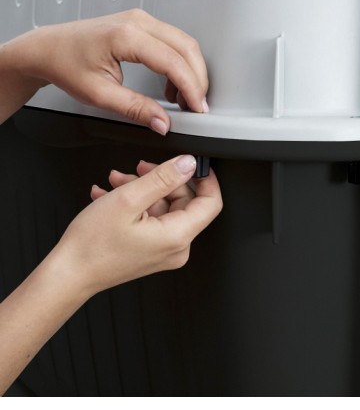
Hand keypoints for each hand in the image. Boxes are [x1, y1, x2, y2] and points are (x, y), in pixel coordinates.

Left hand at [0, 9, 208, 132]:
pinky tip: (173, 84)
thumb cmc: (66, 64)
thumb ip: (136, 109)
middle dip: (198, 80)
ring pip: (184, 43)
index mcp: (126, 37)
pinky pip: (173, 42)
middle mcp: (137, 22)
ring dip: (191, 71)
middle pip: (186, 48)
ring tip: (185, 98)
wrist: (49, 49)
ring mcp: (140, 20)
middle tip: (197, 106)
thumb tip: (162, 122)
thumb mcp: (100, 95)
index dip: (191, 88)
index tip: (198, 108)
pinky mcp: (141, 25)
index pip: (173, 62)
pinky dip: (180, 64)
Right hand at [53, 155, 221, 296]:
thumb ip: (163, 178)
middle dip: (160, 181)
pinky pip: (154, 220)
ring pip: (164, 208)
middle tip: (138, 169)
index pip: (211, 203)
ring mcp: (164, 251)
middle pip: (183, 202)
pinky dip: (137, 205)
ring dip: (143, 190)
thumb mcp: (129, 199)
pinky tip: (113, 198)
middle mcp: (176, 248)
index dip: (206, 179)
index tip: (193, 164)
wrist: (69, 273)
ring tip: (117, 184)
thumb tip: (187, 164)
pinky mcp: (152, 250)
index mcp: (177, 237)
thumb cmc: (93, 245)